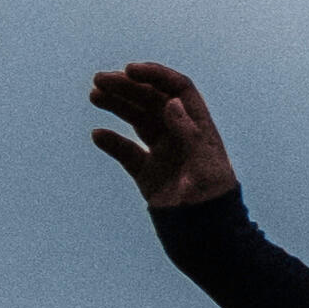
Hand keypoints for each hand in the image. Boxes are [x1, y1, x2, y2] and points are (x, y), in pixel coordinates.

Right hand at [90, 59, 240, 217]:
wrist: (207, 238)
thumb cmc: (213, 202)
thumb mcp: (205, 166)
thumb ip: (188, 134)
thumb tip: (170, 102)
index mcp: (199, 128)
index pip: (178, 90)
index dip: (155, 75)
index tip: (130, 69)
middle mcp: (181, 136)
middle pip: (153, 101)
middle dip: (127, 87)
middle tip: (100, 79)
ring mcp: (164, 154)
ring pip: (138, 121)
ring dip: (117, 105)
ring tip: (95, 95)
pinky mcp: (149, 175)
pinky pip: (128, 152)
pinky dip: (112, 142)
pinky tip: (98, 134)